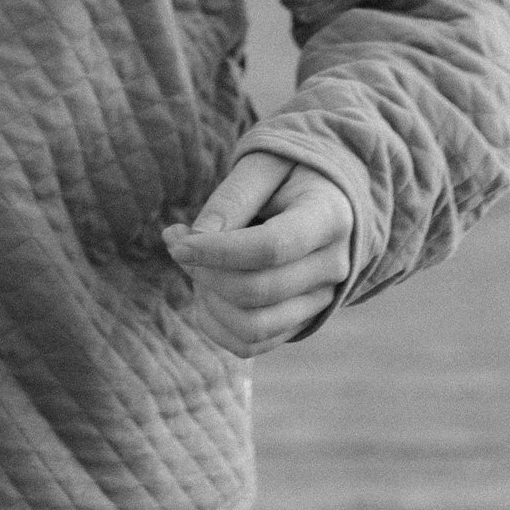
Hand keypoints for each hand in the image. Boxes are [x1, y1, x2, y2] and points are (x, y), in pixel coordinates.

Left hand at [164, 156, 352, 356]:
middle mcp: (334, 266)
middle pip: (258, 291)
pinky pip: (251, 344)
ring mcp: (321, 300)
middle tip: (178, 244)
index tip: (175, 241)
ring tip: (195, 266)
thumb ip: (232, 197)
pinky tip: (205, 291)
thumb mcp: (263, 164)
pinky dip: (215, 324)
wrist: (325, 197)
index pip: (271, 248)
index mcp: (329, 217)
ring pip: (253, 327)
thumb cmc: (288, 174)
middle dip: (204, 272)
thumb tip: (195, 239)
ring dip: (208, 301)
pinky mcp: (301, 321)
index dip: (216, 251)